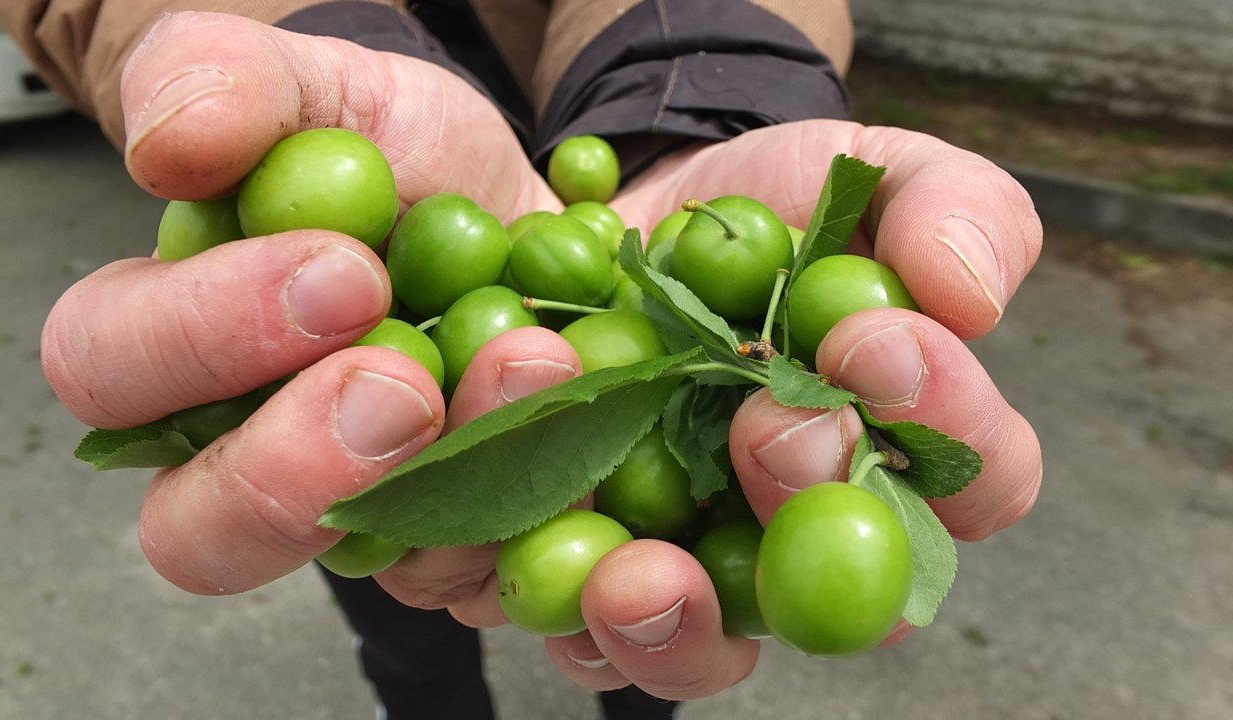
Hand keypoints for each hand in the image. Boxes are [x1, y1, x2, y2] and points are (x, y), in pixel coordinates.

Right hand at [41, 12, 564, 595]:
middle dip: (292, 470)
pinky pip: (494, 578)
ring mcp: (367, 524)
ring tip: (536, 364)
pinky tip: (596, 428)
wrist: (543, 220)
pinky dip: (548, 508)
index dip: (203, 337)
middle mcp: (254, 459)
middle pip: (202, 534)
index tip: (341, 273)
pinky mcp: (472, 549)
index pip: (112, 371)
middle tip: (399, 383)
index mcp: (179, 347)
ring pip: (369, 569)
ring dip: (454, 481)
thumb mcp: (331, 87)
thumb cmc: (413, 164)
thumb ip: (230, 79)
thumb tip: (172, 142)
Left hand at [532, 122, 1042, 697]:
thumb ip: (945, 207)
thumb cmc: (771, 201)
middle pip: (839, 599)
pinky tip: (517, 548)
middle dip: (802, 513)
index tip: (874, 341)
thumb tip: (967, 292)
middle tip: (767, 432)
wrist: (627, 209)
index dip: (945, 425)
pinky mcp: (585, 554)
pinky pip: (567, 623)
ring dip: (668, 620)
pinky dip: (544, 602)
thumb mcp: (866, 172)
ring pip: (699, 645)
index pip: (973, 476)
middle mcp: (804, 531)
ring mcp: (693, 559)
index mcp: (901, 448)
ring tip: (634, 570)